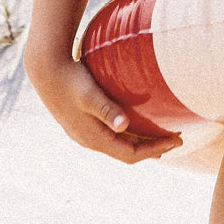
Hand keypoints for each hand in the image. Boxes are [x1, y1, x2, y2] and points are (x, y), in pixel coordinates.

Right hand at [26, 53, 183, 163]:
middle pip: (126, 152)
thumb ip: (106, 109)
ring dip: (142, 142)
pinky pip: (112, 135)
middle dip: (152, 148)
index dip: (154, 150)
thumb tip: (124, 126)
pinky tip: (138, 124)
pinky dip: (130, 134)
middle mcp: (89, 140)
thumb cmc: (70, 79)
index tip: (176, 141)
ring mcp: (85, 132)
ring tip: (162, 136)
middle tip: (176, 139)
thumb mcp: (90, 94)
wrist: (46, 69)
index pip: (130, 154)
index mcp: (93, 138)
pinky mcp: (84, 122)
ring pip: (119, 145)